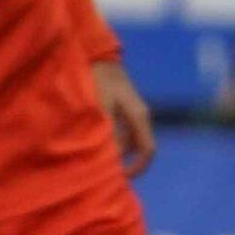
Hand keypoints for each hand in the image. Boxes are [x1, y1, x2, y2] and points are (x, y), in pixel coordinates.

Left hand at [94, 58, 154, 176]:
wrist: (96, 56)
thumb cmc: (98, 80)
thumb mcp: (101, 107)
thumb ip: (108, 132)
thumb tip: (112, 157)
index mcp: (139, 116)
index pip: (147, 150)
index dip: (137, 168)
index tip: (119, 179)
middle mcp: (138, 115)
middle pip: (134, 147)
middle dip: (120, 162)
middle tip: (100, 174)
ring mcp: (129, 111)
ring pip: (124, 139)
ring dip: (111, 150)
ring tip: (89, 159)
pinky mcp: (118, 108)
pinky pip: (116, 131)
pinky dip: (105, 140)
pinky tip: (87, 143)